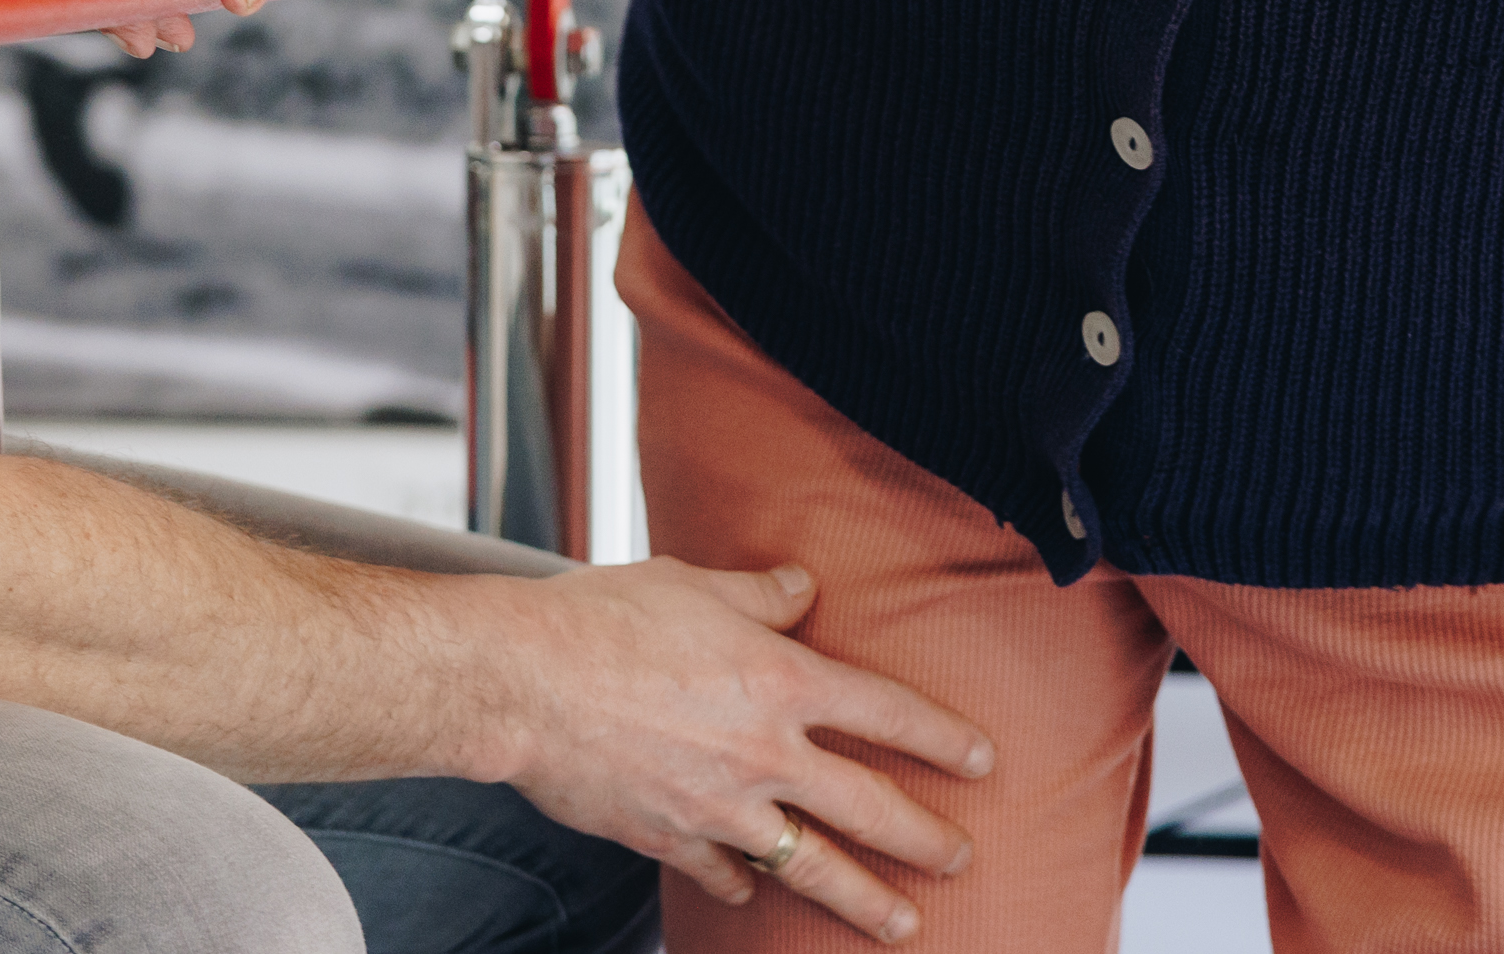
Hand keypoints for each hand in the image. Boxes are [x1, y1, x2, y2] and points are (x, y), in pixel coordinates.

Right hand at [471, 561, 990, 943]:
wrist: (521, 682)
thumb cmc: (602, 618)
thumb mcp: (693, 583)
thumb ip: (759, 593)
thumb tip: (801, 586)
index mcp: (781, 680)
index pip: (888, 713)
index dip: (943, 738)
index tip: (982, 760)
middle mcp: (765, 754)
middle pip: (870, 807)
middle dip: (925, 838)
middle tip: (961, 858)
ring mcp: (721, 808)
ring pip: (812, 866)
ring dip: (865, 898)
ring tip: (903, 923)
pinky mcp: (670, 838)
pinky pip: (722, 875)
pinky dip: (741, 886)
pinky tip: (750, 895)